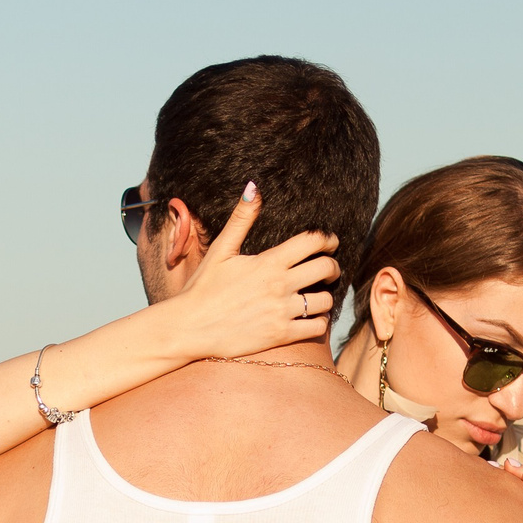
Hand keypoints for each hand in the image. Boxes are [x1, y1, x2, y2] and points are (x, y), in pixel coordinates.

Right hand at [171, 183, 340, 357]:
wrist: (190, 327)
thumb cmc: (203, 288)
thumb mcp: (220, 250)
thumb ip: (241, 219)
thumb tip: (253, 187)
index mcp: (269, 262)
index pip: (313, 241)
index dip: (328, 239)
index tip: (330, 242)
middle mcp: (280, 286)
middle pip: (326, 269)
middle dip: (332, 267)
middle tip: (328, 269)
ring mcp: (282, 312)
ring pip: (325, 301)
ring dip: (325, 297)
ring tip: (316, 296)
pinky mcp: (281, 335)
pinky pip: (317, 328)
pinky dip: (319, 322)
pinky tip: (309, 318)